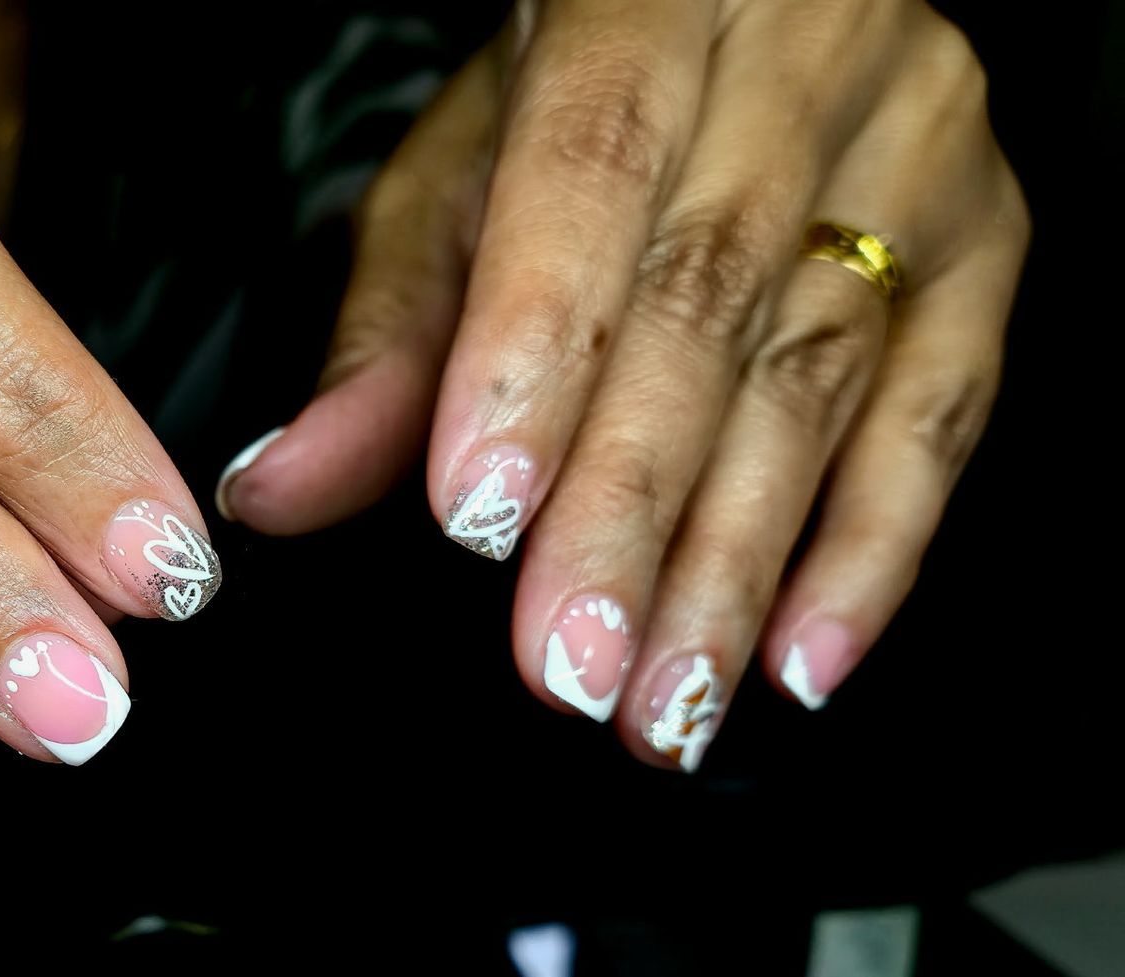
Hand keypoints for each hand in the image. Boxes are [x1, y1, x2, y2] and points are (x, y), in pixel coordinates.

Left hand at [216, 0, 1024, 767]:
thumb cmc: (586, 89)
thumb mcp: (458, 173)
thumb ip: (384, 334)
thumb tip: (284, 485)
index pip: (588, 175)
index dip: (536, 351)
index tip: (482, 513)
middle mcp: (802, 53)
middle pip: (708, 301)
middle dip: (628, 505)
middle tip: (568, 658)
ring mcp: (913, 144)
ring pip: (821, 371)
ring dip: (734, 560)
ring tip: (661, 696)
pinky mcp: (986, 234)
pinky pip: (943, 406)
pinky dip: (870, 548)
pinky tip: (799, 655)